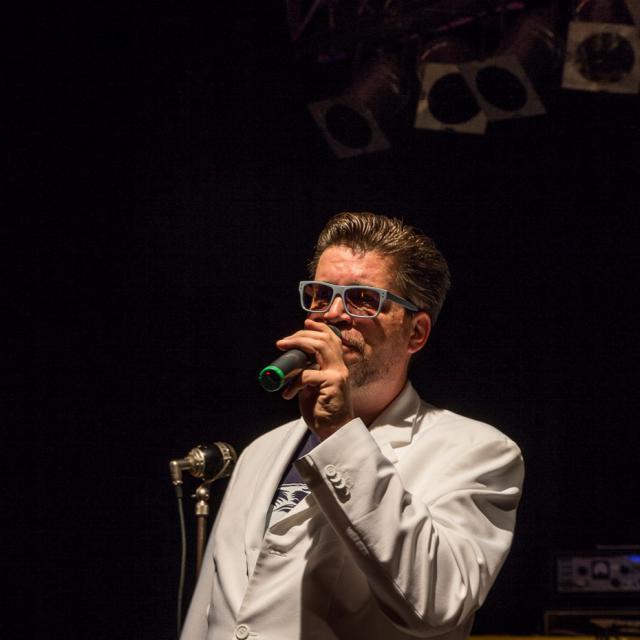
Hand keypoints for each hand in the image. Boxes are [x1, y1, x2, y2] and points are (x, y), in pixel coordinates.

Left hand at [276, 319, 353, 438]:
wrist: (334, 432)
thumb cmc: (323, 411)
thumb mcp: (314, 388)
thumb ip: (309, 373)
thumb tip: (294, 364)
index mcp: (337, 366)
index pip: (332, 339)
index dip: (319, 328)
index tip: (305, 323)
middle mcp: (340, 367)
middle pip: (323, 339)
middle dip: (302, 335)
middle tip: (284, 341)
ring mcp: (338, 374)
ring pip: (319, 347)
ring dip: (298, 344)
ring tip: (283, 348)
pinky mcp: (332, 383)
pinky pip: (307, 374)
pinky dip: (294, 382)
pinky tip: (288, 392)